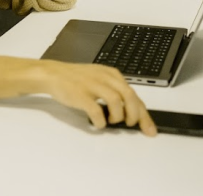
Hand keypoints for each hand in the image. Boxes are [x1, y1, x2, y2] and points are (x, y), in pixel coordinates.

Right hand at [42, 60, 156, 135]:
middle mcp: (104, 77)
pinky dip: (101, 121)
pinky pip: (96, 110)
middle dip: (135, 115)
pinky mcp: (80, 94)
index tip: (149, 128)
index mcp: (111, 74)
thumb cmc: (76, 79)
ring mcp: (92, 85)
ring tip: (112, 121)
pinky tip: (98, 123)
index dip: (144, 114)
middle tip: (131, 125)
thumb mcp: (99, 78)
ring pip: (117, 101)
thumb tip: (132, 111)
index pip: (134, 94)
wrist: (52, 73)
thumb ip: (114, 90)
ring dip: (118, 116)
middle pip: (130, 96)